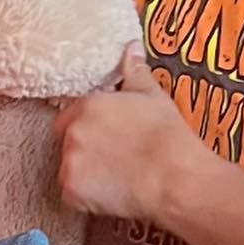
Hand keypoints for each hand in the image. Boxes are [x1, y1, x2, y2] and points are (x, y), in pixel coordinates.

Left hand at [54, 42, 202, 220]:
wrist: (176, 177)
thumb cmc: (167, 135)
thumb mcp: (152, 95)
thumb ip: (135, 70)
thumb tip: (131, 47)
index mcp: (88, 105)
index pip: (71, 116)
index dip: (88, 128)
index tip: (105, 137)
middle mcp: (73, 131)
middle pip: (67, 141)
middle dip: (84, 149)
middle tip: (112, 159)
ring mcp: (70, 162)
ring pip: (69, 168)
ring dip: (84, 174)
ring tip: (115, 178)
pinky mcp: (73, 192)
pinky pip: (73, 195)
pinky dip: (87, 198)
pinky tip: (112, 194)